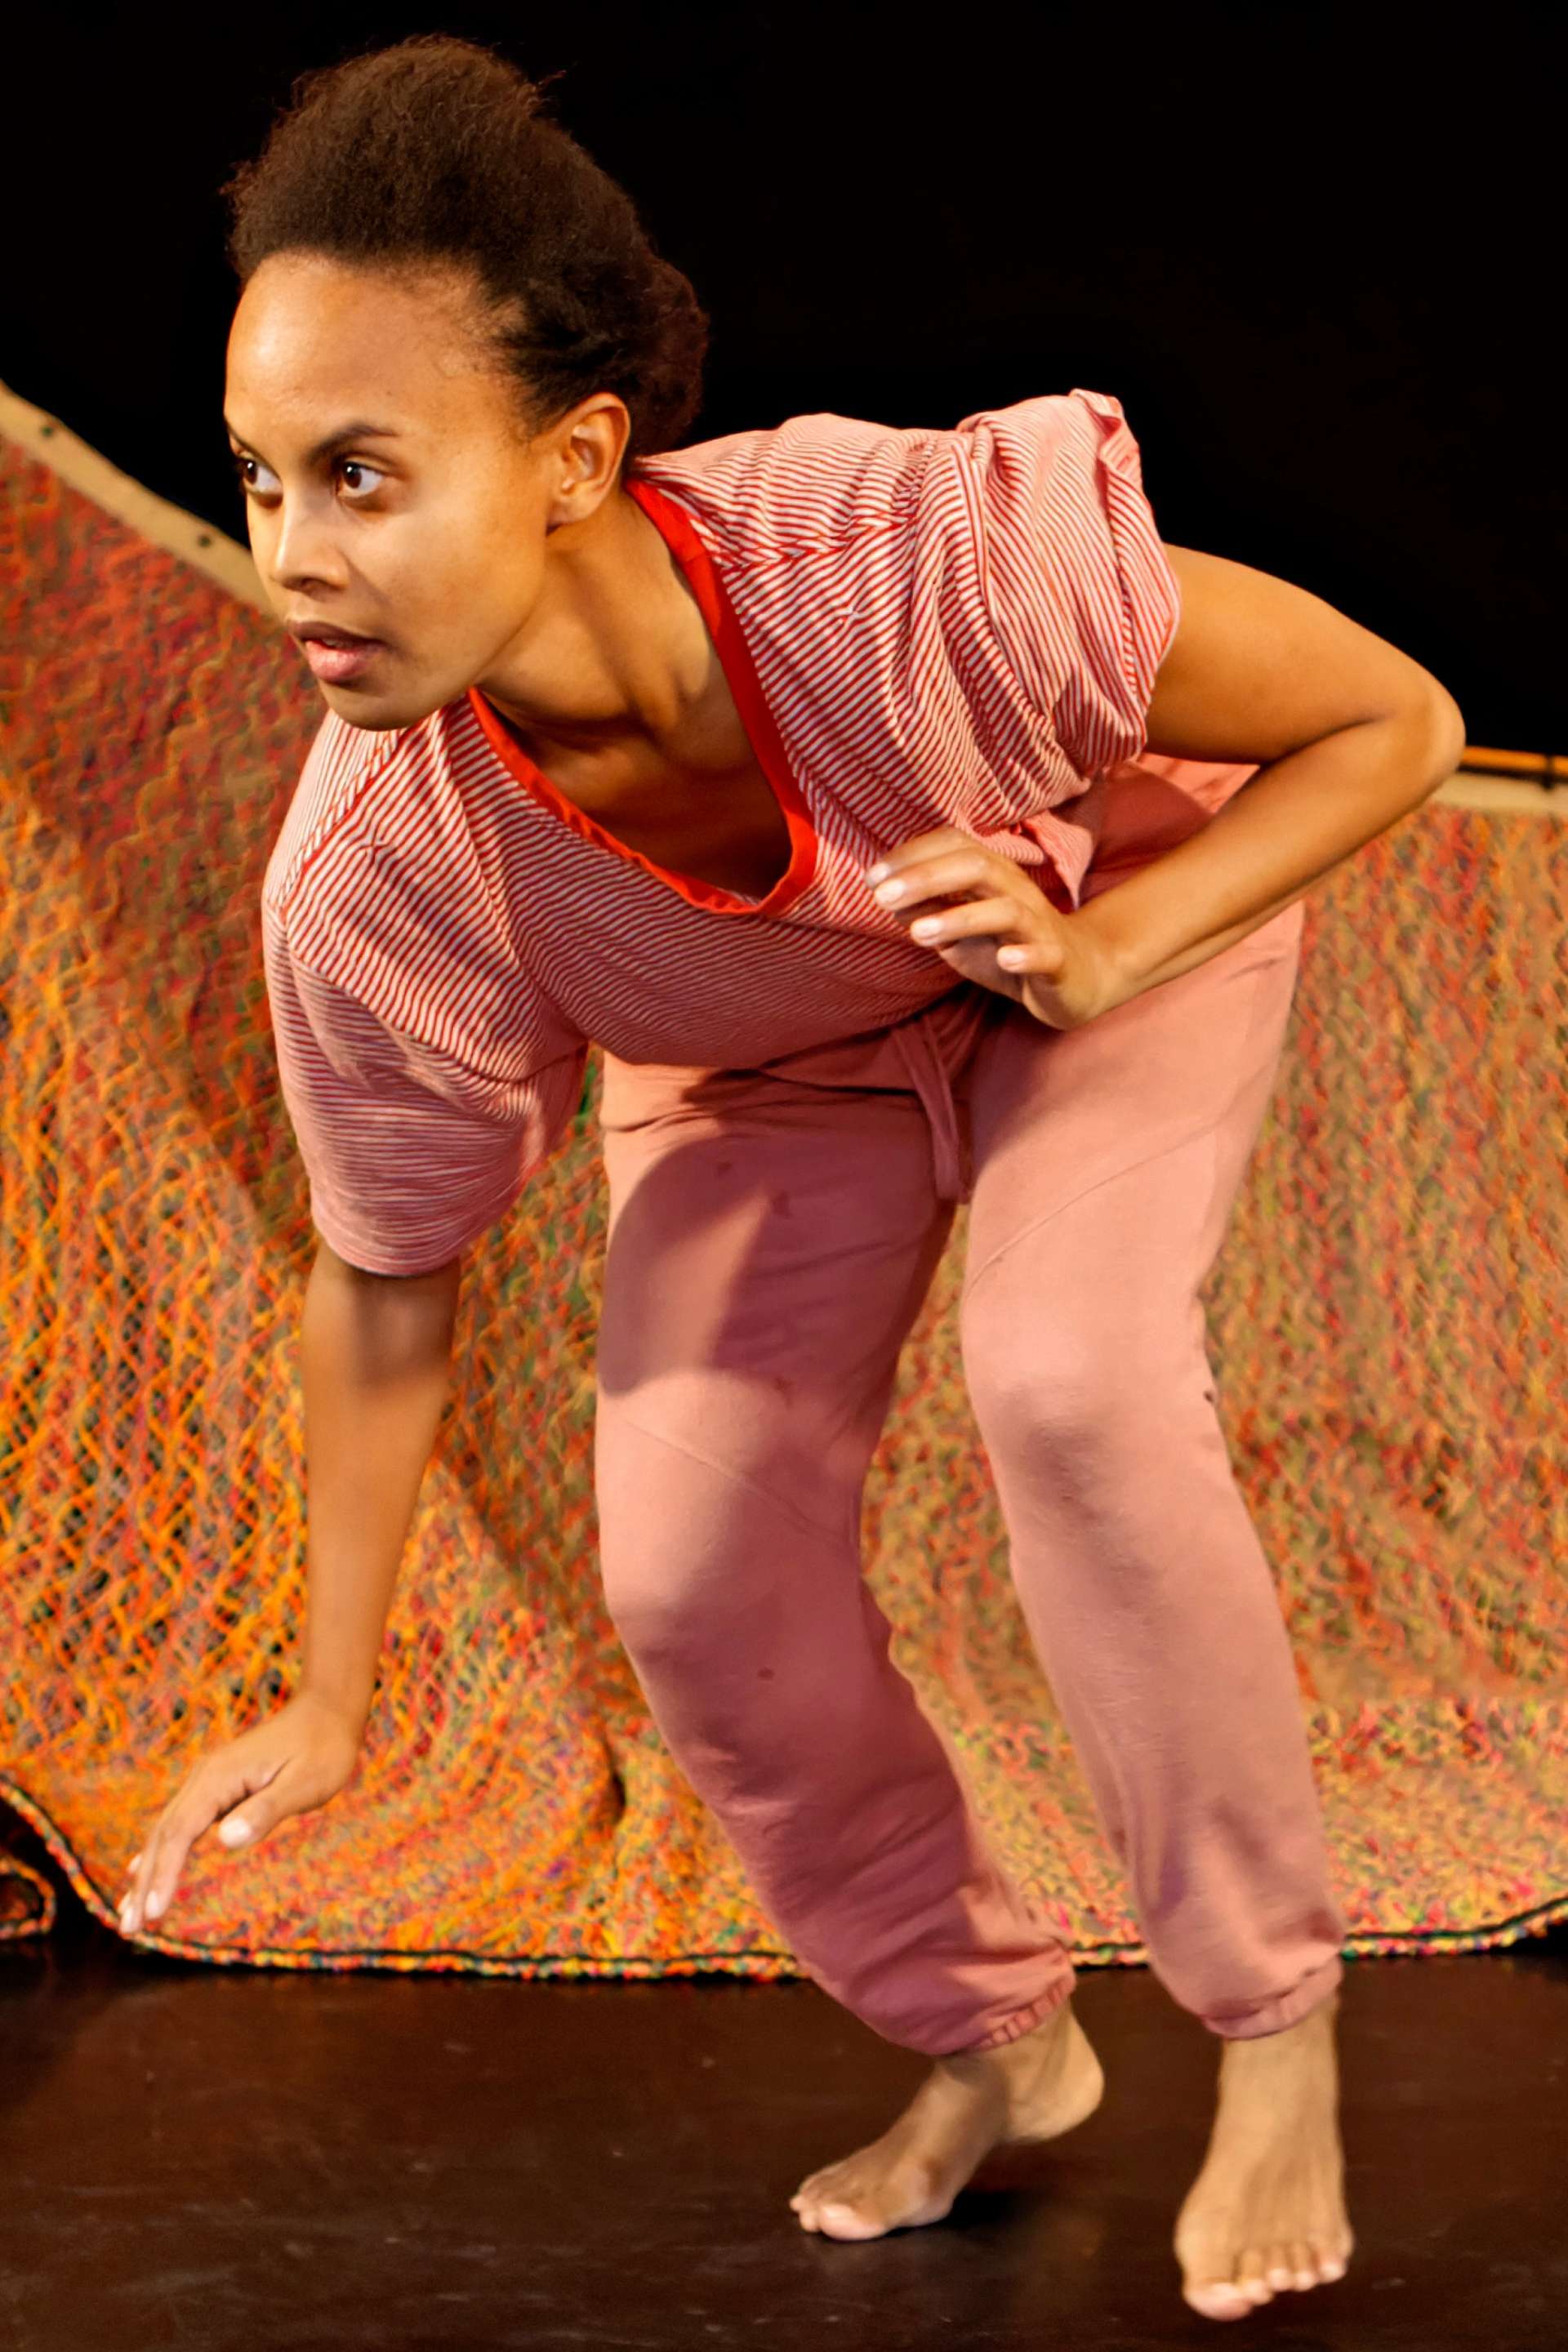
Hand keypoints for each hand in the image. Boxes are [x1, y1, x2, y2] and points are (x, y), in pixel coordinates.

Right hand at [118, 1688, 362, 1935]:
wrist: (327, 1712)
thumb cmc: (322, 1749)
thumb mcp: (305, 1783)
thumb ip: (266, 1810)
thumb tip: (224, 1840)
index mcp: (219, 1777)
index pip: (180, 1832)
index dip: (164, 1873)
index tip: (153, 1912)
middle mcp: (205, 1778)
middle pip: (164, 1835)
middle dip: (145, 1883)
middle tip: (129, 1929)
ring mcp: (208, 1781)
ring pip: (167, 1831)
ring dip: (147, 1872)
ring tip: (130, 1915)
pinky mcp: (217, 1787)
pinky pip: (180, 1824)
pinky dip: (161, 1853)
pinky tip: (142, 1871)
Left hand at [865, 828, 1124, 1030]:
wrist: (1078, 975)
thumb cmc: (1008, 946)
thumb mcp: (958, 931)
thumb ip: (925, 912)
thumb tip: (887, 898)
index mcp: (991, 875)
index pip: (953, 845)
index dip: (912, 855)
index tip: (873, 878)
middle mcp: (1016, 890)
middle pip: (976, 866)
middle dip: (926, 877)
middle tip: (882, 897)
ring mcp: (1039, 924)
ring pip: (1005, 910)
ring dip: (959, 918)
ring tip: (919, 934)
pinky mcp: (1058, 960)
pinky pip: (1045, 953)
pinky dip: (1025, 955)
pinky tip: (1004, 960)